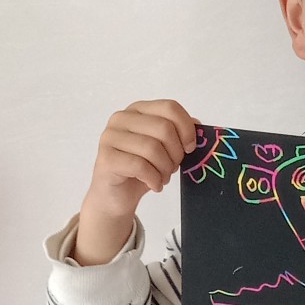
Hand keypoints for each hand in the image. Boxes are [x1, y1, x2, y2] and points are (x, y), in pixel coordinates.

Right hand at [87, 98, 196, 219]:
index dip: (186, 128)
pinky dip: (154, 179)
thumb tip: (198, 126)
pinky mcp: (106, 158)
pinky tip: (154, 185)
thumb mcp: (164, 149)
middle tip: (173, 168)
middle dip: (176, 153)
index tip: (190, 148)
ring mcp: (110, 137)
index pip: (170, 107)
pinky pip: (140, 166)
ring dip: (165, 169)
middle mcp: (121, 119)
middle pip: (164, 128)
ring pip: (152, 148)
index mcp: (137, 110)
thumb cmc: (141, 170)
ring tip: (163, 177)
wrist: (116, 197)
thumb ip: (179, 133)